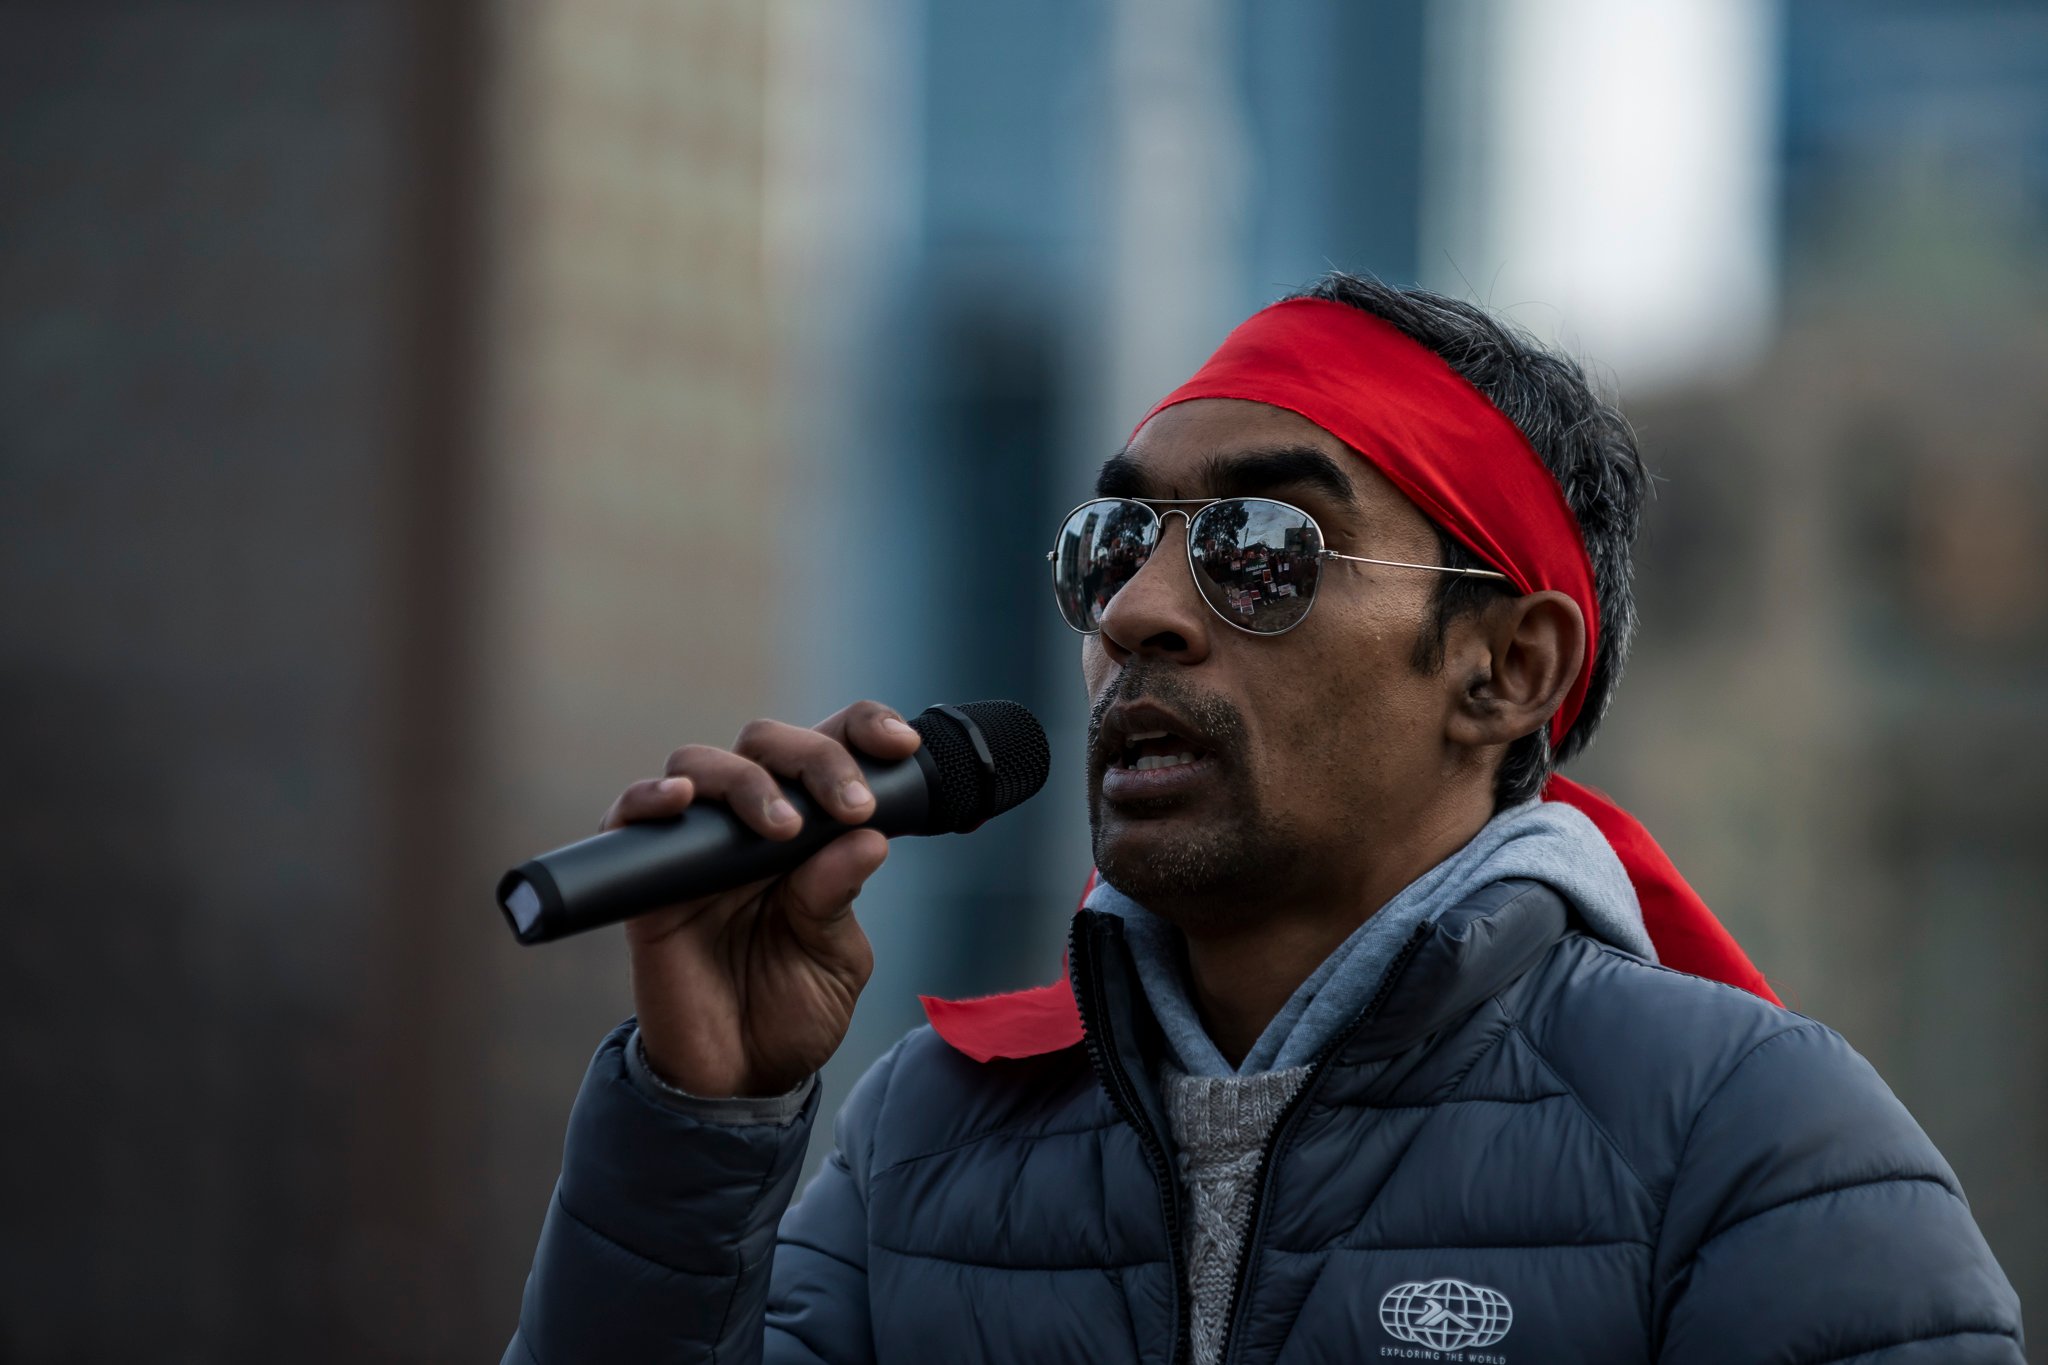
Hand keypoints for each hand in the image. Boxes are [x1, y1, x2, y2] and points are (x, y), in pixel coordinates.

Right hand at [601, 701, 921, 1097]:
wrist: (738, 1082)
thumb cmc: (791, 1013)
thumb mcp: (834, 959)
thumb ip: (838, 899)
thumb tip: (865, 839)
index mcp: (809, 831)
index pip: (832, 750)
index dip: (864, 730)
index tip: (901, 746)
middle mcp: (750, 827)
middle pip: (769, 744)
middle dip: (815, 758)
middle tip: (848, 807)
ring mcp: (696, 848)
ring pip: (702, 763)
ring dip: (747, 781)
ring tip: (782, 828)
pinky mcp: (646, 883)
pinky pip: (629, 818)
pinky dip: (649, 798)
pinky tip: (681, 799)